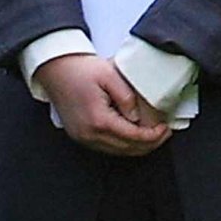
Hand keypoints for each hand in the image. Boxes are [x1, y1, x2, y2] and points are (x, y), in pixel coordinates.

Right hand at [40, 51, 172, 157]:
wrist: (54, 69)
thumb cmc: (79, 70)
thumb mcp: (110, 76)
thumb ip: (128, 98)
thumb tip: (138, 117)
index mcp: (98, 120)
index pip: (134, 137)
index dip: (154, 135)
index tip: (166, 128)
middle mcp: (88, 133)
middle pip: (127, 149)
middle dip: (150, 144)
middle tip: (164, 133)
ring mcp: (82, 137)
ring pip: (118, 152)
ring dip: (137, 146)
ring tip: (152, 135)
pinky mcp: (79, 135)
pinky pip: (106, 147)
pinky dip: (123, 144)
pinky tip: (132, 135)